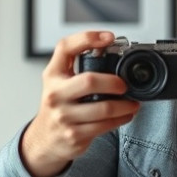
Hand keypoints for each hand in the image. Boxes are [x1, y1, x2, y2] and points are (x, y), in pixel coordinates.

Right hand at [21, 31, 139, 176]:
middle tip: (124, 85)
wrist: (43, 139)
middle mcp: (55, 94)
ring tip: (132, 103)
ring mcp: (64, 116)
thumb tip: (109, 48)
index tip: (108, 37)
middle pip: (90, 81)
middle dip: (114, 82)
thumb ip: (76, 64)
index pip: (65, 48)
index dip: (88, 38)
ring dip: (125, 105)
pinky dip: (121, 119)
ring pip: (104, 108)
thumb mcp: (59, 81)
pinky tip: (125, 115)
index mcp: (52, 75)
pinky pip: (105, 125)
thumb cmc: (58, 106)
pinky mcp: (74, 135)